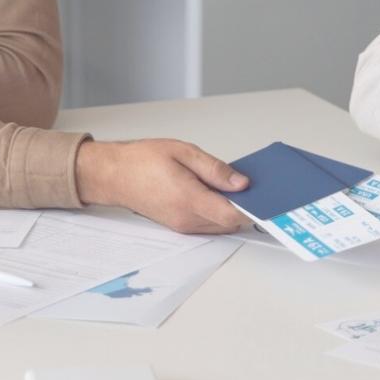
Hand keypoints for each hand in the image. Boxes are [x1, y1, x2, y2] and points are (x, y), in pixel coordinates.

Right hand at [77, 139, 250, 233]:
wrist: (114, 175)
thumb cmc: (143, 160)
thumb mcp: (183, 153)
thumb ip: (215, 169)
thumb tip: (241, 183)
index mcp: (188, 199)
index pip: (231, 215)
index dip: (251, 208)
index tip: (265, 198)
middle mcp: (186, 218)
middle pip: (229, 223)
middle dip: (244, 207)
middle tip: (253, 186)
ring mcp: (182, 225)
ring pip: (220, 225)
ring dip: (230, 210)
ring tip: (233, 186)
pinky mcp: (179, 226)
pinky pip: (208, 224)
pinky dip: (218, 212)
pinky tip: (217, 193)